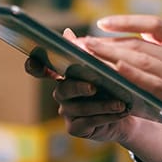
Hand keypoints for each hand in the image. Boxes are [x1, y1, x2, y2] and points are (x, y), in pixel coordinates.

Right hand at [24, 28, 135, 143]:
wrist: (127, 111)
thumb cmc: (113, 85)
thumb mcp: (104, 67)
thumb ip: (86, 52)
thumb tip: (67, 33)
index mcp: (64, 75)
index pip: (41, 69)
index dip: (34, 66)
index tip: (34, 61)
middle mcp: (62, 93)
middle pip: (63, 90)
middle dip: (79, 87)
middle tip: (94, 86)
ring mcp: (67, 112)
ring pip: (80, 108)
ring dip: (102, 105)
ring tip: (120, 103)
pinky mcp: (76, 128)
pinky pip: (89, 122)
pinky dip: (106, 117)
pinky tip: (121, 112)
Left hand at [81, 15, 161, 135]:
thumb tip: (146, 50)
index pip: (151, 24)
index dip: (125, 21)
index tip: (103, 23)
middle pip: (136, 43)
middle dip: (105, 42)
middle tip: (80, 42)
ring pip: (138, 59)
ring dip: (109, 54)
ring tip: (86, 53)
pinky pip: (150, 81)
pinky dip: (131, 73)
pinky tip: (113, 69)